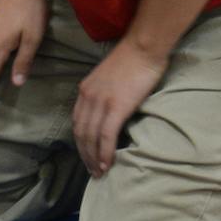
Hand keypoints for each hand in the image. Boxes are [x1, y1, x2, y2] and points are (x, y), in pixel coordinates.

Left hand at [71, 39, 171, 179]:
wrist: (143, 47)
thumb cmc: (133, 59)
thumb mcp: (109, 77)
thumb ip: (105, 93)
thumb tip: (110, 111)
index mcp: (86, 89)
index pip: (77, 122)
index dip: (81, 142)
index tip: (87, 155)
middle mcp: (88, 97)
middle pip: (81, 133)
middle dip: (85, 155)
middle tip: (92, 171)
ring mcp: (101, 102)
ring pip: (91, 138)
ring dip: (94, 159)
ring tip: (99, 173)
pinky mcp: (116, 107)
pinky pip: (106, 136)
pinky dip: (104, 153)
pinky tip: (107, 164)